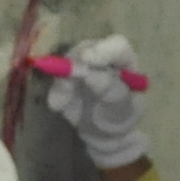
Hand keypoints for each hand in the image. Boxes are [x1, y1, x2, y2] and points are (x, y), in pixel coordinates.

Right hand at [36, 33, 151, 170]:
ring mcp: (81, 65)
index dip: (103, 50)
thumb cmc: (119, 118)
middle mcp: (102, 57)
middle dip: (76, 61)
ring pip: (68, 60)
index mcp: (123, 62)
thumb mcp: (122, 110)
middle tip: (68, 78)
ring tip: (63, 102)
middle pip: (87, 48)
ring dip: (63, 78)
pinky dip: (56, 92)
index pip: (117, 46)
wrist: (103, 134)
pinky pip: (56, 80)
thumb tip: (91, 74)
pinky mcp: (65, 78)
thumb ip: (111, 92)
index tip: (88, 59)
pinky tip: (59, 106)